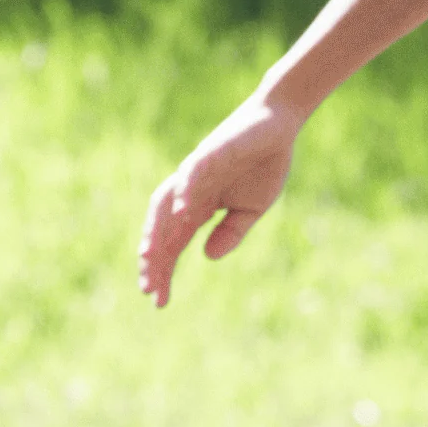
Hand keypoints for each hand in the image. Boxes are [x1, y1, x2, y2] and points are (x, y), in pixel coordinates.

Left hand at [139, 99, 305, 306]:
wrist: (278, 125)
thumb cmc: (264, 164)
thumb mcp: (251, 208)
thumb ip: (230, 232)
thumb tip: (207, 257)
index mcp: (199, 208)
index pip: (173, 244)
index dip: (165, 271)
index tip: (159, 301)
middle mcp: (189, 192)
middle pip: (161, 230)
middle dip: (154, 260)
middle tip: (148, 288)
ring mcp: (195, 173)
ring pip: (164, 204)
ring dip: (155, 230)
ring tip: (149, 256)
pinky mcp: (208, 153)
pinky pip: (190, 175)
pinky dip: (183, 193)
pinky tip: (181, 213)